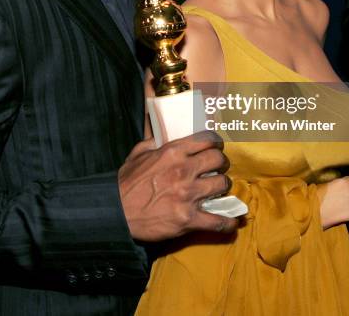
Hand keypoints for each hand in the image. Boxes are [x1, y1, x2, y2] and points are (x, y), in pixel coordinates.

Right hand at [118, 131, 238, 240]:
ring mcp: (188, 195)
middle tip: (219, 167)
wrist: (116, 211)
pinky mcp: (188, 219)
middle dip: (222, 163)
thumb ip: (154, 139)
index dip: (216, 143)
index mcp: (173, 152)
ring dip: (223, 187)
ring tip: (219, 189)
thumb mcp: (138, 153)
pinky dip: (227, 222)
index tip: (216, 147)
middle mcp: (184, 171)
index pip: (206, 140)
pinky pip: (217, 221)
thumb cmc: (126, 182)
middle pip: (219, 161)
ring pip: (222, 185)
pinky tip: (232, 221)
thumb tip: (159, 126)